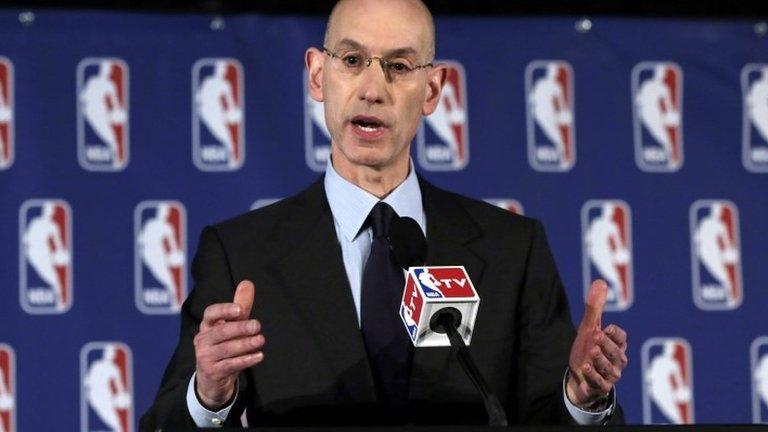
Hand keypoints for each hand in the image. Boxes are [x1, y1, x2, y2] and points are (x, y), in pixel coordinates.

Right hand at [194, 280, 264, 408]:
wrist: (212, 379)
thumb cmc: (223, 345)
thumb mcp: (231, 325)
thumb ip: (240, 306)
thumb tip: (247, 282)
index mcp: (207, 325)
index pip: (210, 313)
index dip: (224, 310)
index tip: (239, 310)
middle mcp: (203, 340)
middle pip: (221, 332)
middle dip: (239, 328)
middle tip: (257, 325)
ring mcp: (205, 357)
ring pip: (226, 349)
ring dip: (245, 344)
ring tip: (261, 340)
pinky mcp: (212, 372)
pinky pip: (230, 365)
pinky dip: (245, 360)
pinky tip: (259, 356)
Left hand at [566, 280, 627, 407]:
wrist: (579, 375)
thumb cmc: (588, 347)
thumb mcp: (589, 327)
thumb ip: (595, 308)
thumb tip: (600, 282)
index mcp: (617, 345)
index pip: (622, 338)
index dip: (615, 333)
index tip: (606, 327)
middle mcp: (617, 361)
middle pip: (616, 353)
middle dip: (607, 345)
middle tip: (596, 335)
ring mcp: (610, 375)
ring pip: (609, 369)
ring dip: (601, 361)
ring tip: (590, 353)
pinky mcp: (601, 387)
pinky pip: (600, 384)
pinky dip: (593, 378)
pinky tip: (584, 369)